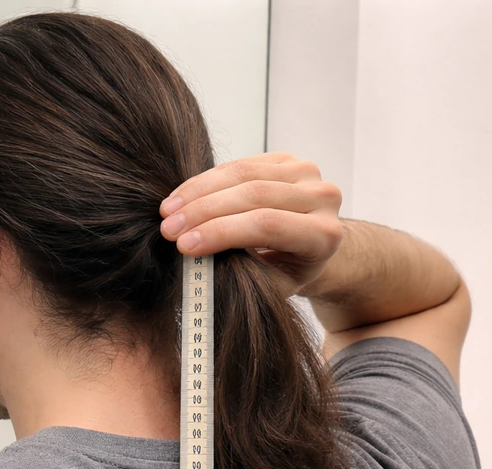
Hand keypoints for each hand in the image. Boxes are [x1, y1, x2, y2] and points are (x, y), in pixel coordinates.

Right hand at [159, 153, 343, 291]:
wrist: (307, 249)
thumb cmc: (284, 273)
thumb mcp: (268, 285)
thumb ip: (242, 272)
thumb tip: (196, 261)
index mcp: (324, 234)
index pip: (267, 225)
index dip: (221, 232)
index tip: (183, 246)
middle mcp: (323, 198)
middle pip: (254, 195)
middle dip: (203, 212)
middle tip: (168, 228)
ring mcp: (306, 173)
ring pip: (243, 174)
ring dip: (198, 192)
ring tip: (168, 211)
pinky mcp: (287, 159)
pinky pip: (239, 165)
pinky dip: (205, 180)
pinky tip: (181, 196)